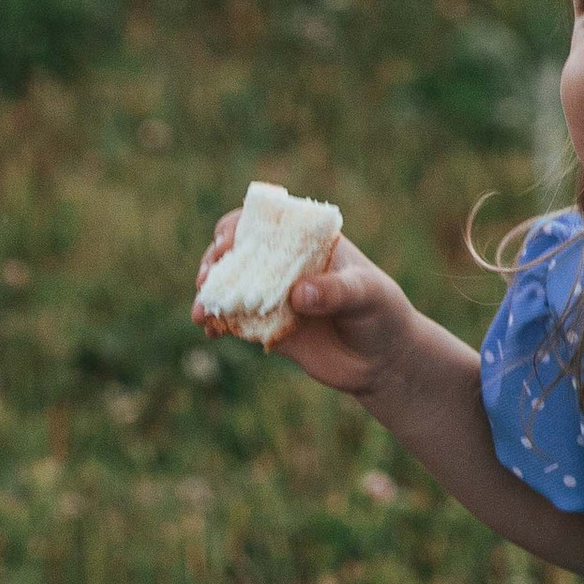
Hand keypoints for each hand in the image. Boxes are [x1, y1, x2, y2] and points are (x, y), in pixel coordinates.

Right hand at [191, 217, 421, 401]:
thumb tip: (298, 293)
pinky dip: (218, 324)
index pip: (266, 222)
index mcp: (306, 240)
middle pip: (238, 252)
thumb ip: (335, 291)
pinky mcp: (267, 327)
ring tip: (201, 311)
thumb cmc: (381, 312)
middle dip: (215, 261)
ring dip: (210, 294)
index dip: (239, 226)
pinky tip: (209, 331)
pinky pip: (235, 321)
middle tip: (207, 278)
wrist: (382, 360)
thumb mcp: (366, 294)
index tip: (227, 242)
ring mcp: (273, 295)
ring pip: (231, 287)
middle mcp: (284, 264)